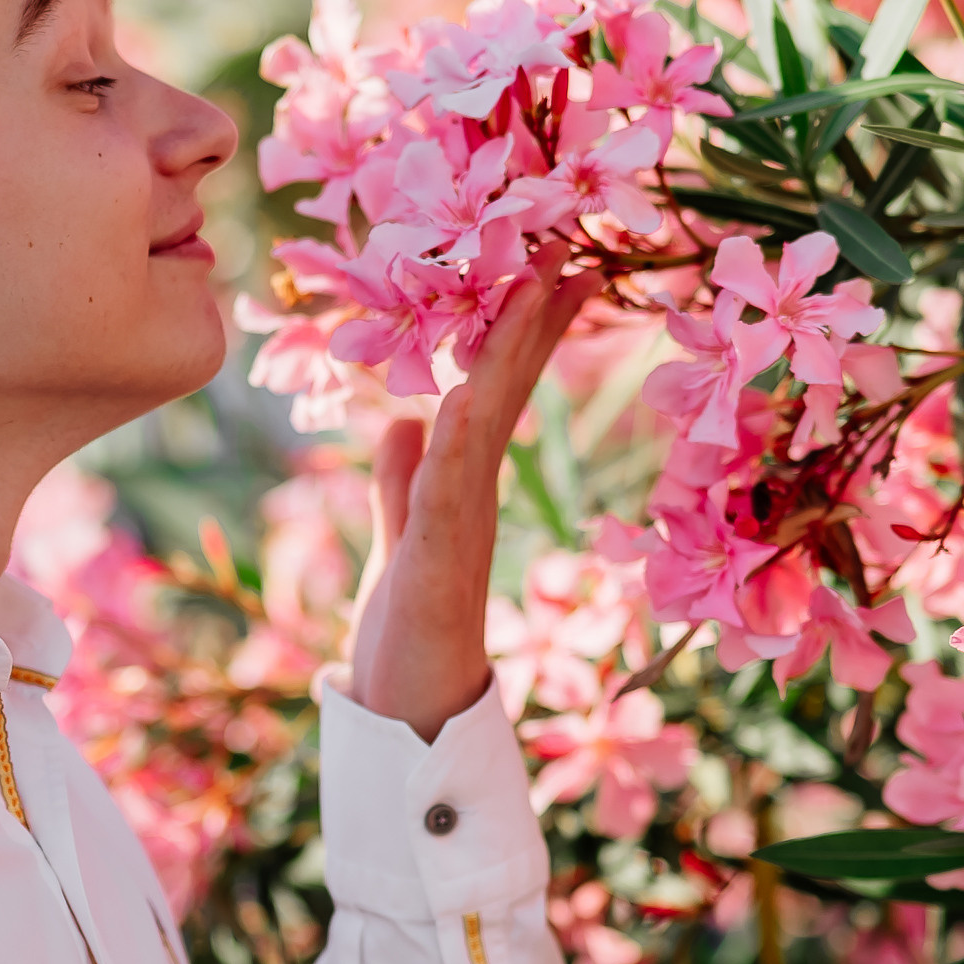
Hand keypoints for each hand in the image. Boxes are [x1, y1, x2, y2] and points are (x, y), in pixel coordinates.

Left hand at [348, 246, 600, 742]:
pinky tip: (458, 402)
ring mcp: (458, 528)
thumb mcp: (398, 534)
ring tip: (524, 291)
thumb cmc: (405, 634)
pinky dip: (451, 448)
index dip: (525, 326)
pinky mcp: (432, 568)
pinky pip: (446, 496)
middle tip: (566, 246)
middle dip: (533, 319)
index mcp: (461, 481)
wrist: (403, 717)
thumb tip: (407, 422)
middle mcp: (471, 495)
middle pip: (505, 391)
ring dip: (503, 360)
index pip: (497, 386)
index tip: (554, 261)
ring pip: (485, 428)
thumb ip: (403, 480)